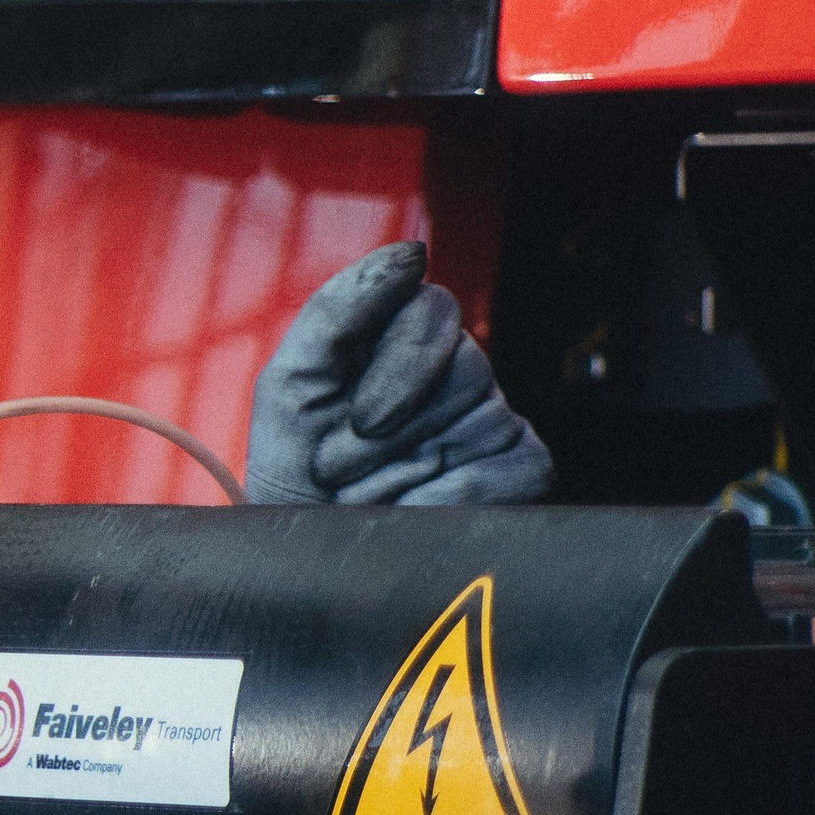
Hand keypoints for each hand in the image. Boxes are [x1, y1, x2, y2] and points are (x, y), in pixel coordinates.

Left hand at [246, 241, 551, 508]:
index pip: (429, 307)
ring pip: (478, 412)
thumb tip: (412, 253)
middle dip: (384, 419)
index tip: (355, 414)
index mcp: (402, 342)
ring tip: (361, 492)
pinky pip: (505, 469)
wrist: (311, 560)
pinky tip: (406, 512)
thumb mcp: (291, 386)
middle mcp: (457, 372)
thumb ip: (337, 311)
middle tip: (336, 466)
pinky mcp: (523, 470)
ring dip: (401, 464)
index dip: (393, 361)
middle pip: (457, 359)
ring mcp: (493, 419)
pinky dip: (441, 499)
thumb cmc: (297, 471)